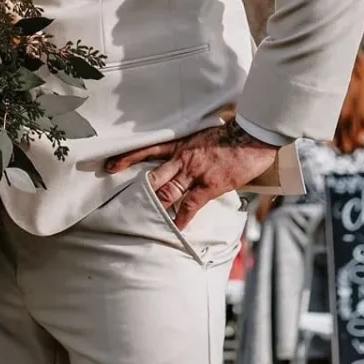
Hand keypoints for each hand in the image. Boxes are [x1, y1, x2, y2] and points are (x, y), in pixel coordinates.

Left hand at [105, 122, 276, 229]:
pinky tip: (176, 227)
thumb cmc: (231, 136)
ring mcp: (195, 172)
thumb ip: (190, 149)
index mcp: (180, 145)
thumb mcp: (203, 137)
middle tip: (120, 201)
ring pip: (168, 192)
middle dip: (138, 189)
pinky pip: (191, 204)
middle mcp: (182, 158)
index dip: (128, 158)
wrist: (252, 135)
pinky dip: (182, 218)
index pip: (148, 149)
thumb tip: (180, 160)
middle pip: (154, 175)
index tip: (111, 167)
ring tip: (143, 218)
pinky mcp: (209, 185)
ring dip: (157, 206)